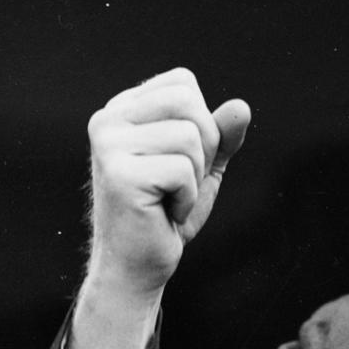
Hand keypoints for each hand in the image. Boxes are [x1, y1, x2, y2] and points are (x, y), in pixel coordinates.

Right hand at [83, 67, 250, 300]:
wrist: (138, 266)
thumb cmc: (167, 214)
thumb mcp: (203, 166)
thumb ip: (222, 135)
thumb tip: (241, 107)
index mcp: (122, 109)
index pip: (183, 82)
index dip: (203, 122)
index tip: (181, 160)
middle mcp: (107, 119)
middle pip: (188, 101)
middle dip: (204, 146)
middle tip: (180, 182)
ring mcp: (108, 145)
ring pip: (189, 136)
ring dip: (195, 176)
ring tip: (170, 198)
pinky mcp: (118, 174)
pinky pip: (183, 170)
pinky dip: (187, 198)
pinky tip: (165, 213)